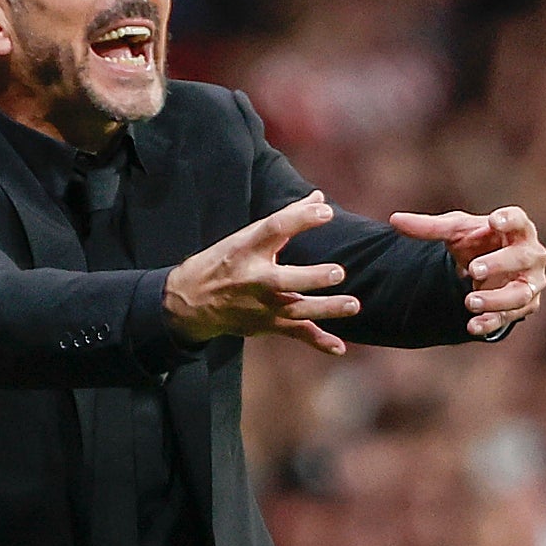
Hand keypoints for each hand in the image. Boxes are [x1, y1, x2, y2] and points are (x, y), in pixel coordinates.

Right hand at [164, 191, 358, 355]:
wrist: (191, 301)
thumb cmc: (226, 260)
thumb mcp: (246, 236)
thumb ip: (287, 218)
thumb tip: (319, 197)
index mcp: (246, 248)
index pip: (274, 229)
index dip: (300, 218)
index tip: (325, 211)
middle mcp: (253, 278)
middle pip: (283, 280)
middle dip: (311, 278)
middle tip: (338, 272)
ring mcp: (260, 305)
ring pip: (294, 309)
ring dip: (324, 309)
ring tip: (354, 305)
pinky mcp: (266, 324)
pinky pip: (295, 333)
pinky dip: (317, 341)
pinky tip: (339, 348)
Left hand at [389, 206, 545, 337]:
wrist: (485, 268)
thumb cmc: (476, 241)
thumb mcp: (453, 232)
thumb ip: (428, 227)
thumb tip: (395, 220)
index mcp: (516, 228)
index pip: (519, 220)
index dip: (510, 220)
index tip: (494, 220)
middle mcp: (530, 254)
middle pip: (522, 257)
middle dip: (499, 264)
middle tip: (473, 269)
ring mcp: (531, 282)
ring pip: (520, 293)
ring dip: (496, 299)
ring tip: (469, 302)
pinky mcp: (525, 305)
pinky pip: (511, 317)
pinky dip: (491, 322)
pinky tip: (472, 326)